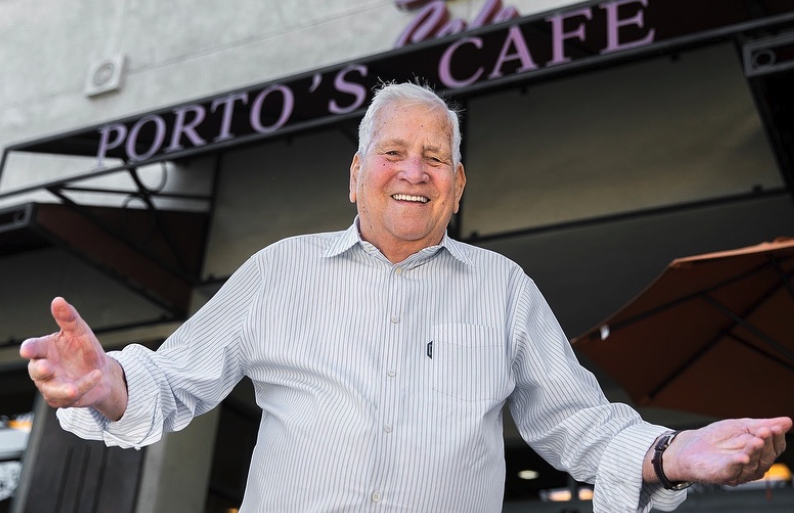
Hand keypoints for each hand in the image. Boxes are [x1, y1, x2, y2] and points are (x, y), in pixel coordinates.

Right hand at [19, 297, 127, 420]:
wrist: (103, 373)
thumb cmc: (85, 351)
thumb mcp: (80, 332)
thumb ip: (68, 318)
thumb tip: (58, 300)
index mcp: (45, 350)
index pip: (33, 348)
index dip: (30, 349)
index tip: (28, 350)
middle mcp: (45, 369)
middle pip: (36, 371)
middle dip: (41, 370)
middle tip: (48, 368)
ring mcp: (52, 386)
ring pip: (52, 390)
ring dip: (62, 389)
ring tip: (73, 388)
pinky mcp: (63, 400)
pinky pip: (72, 397)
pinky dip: (85, 386)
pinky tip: (96, 376)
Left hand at [653, 417, 790, 485]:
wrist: (689, 446)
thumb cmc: (717, 438)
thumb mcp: (740, 427)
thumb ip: (762, 425)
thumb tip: (788, 422)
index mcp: (760, 453)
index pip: (775, 448)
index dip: (777, 438)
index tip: (775, 427)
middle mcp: (753, 466)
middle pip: (767, 457)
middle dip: (767, 443)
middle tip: (766, 431)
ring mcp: (739, 472)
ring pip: (753, 465)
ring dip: (755, 452)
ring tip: (757, 440)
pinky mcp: (723, 475)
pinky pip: (733, 471)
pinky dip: (738, 464)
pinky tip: (743, 457)